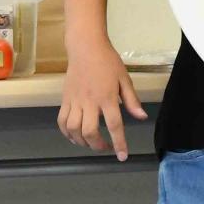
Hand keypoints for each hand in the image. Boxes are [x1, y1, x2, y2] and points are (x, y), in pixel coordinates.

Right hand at [58, 42, 147, 158]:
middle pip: (90, 132)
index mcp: (107, 97)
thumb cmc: (108, 61)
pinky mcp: (65, 99)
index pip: (114, 125)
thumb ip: (132, 100)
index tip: (122, 156)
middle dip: (97, 146)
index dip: (119, 143)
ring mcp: (75, 101)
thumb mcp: (124, 79)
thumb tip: (141, 117)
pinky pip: (62, 121)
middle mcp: (89, 101)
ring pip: (73, 129)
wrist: (85, 47)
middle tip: (105, 148)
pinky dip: (66, 133)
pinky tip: (74, 136)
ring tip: (89, 143)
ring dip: (81, 142)